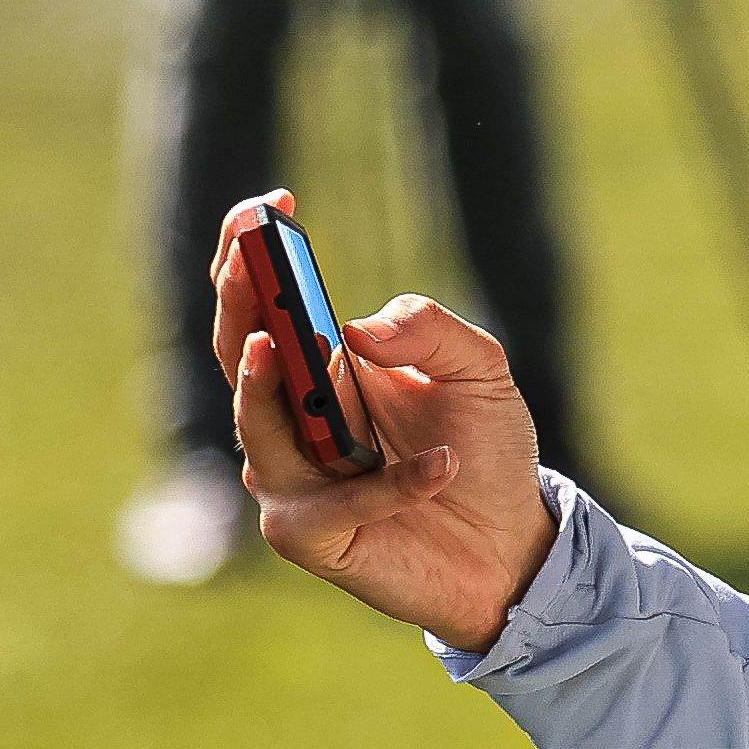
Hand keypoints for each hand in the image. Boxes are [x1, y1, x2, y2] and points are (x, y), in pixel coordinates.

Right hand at [204, 192, 556, 653]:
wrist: (510, 543)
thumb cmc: (483, 451)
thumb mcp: (479, 371)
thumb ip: (431, 330)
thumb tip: (357, 328)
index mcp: (319, 370)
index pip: (262, 307)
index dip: (252, 255)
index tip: (269, 205)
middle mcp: (289, 420)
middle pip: (238, 356)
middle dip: (240, 303)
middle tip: (251, 258)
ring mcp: (291, 480)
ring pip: (262, 429)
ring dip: (276, 387)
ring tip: (288, 342)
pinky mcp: (310, 536)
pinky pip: (335, 503)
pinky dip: (392, 483)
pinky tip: (443, 464)